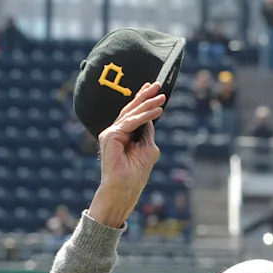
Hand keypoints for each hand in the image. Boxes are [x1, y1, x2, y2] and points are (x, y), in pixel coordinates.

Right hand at [89, 81, 166, 227]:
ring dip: (148, 103)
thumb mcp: (148, 149)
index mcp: (122, 135)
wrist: (124, 188)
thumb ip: (147, 133)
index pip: (133, 114)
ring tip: (162, 96)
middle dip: (144, 96)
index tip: (153, 89)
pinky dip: (145, 116)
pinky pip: (131, 122)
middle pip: (131, 109)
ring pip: (131, 114)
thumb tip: (152, 117)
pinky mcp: (110, 136)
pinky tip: (157, 110)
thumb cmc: (136, 174)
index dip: (143, 101)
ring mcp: (111, 133)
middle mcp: (115, 131)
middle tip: (157, 84)